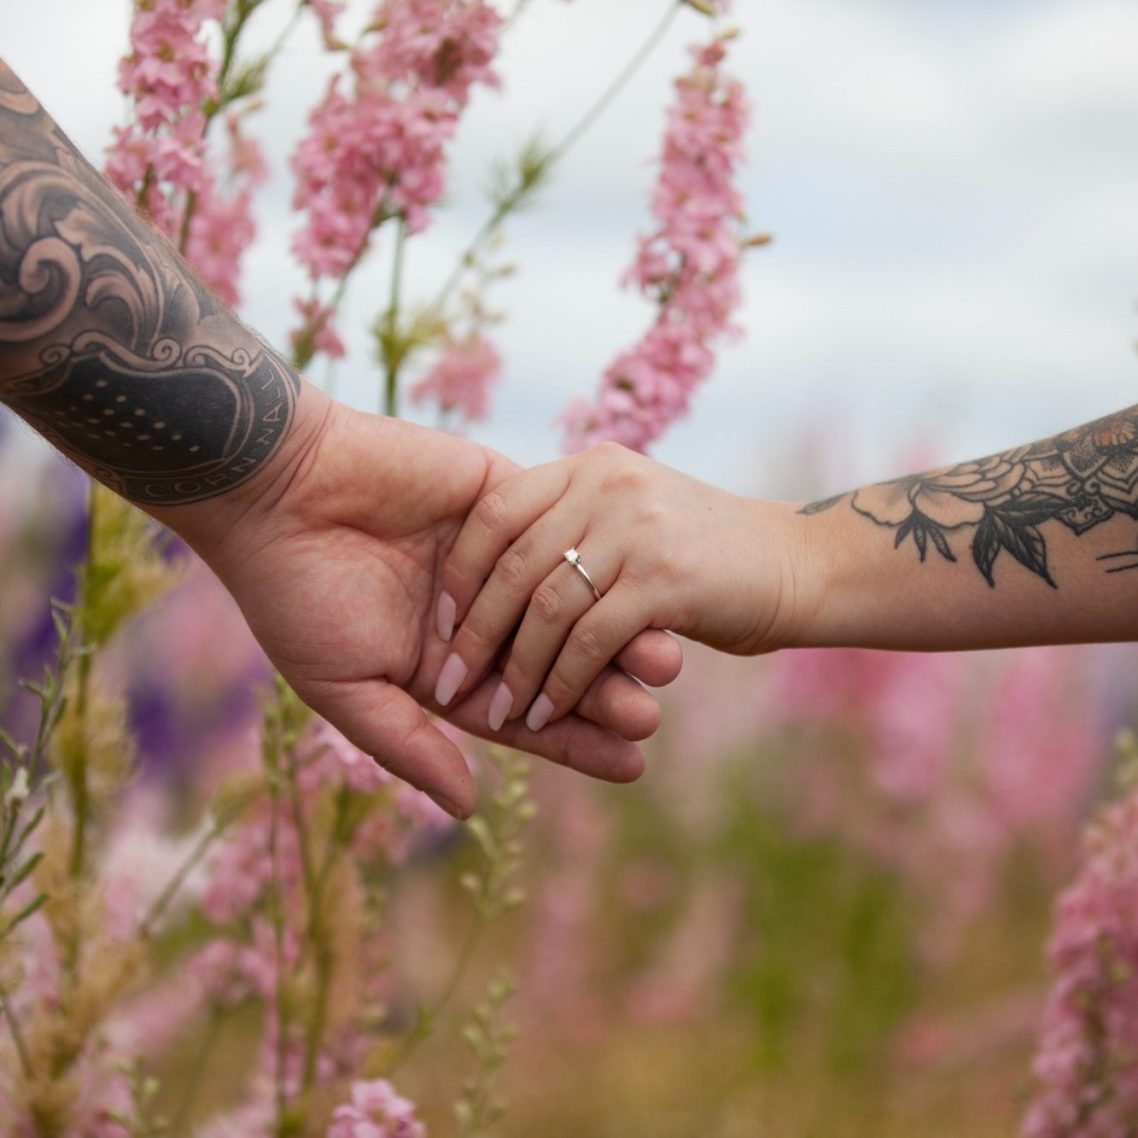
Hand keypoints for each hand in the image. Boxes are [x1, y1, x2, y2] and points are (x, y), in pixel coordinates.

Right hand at [164, 391, 682, 818]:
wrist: (273, 490)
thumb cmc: (294, 595)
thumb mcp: (344, 686)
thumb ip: (408, 742)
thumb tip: (468, 807)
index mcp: (445, 665)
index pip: (526, 711)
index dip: (576, 740)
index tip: (631, 764)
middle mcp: (479, 614)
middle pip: (558, 661)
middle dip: (605, 690)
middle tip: (650, 714)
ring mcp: (493, 556)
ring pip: (570, 601)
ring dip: (614, 630)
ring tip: (663, 662)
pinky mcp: (500, 497)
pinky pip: (555, 536)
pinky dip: (590, 561)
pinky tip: (632, 585)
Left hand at [434, 442, 796, 736]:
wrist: (797, 562)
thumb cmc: (705, 551)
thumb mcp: (633, 512)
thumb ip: (574, 523)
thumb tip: (496, 575)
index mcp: (589, 466)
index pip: (495, 509)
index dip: (460, 570)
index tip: (440, 620)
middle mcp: (607, 485)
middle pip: (512, 564)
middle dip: (473, 633)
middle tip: (447, 681)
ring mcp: (637, 529)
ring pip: (546, 608)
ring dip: (515, 672)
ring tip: (495, 713)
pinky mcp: (667, 580)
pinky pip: (590, 642)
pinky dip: (561, 686)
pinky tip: (547, 717)